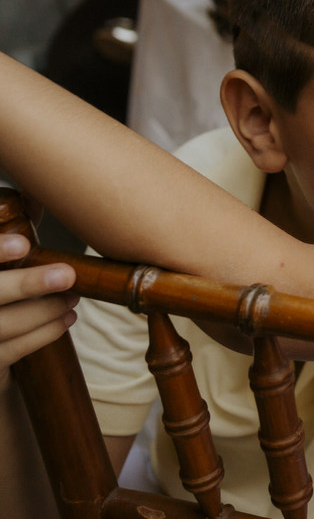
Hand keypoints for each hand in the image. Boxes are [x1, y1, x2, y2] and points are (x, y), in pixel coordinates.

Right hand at [0, 233, 77, 389]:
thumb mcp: (1, 268)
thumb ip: (9, 240)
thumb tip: (37, 197)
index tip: (23, 245)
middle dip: (26, 284)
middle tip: (66, 275)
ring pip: (3, 325)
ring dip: (44, 310)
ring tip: (73, 297)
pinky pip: (12, 350)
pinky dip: (43, 333)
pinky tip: (66, 319)